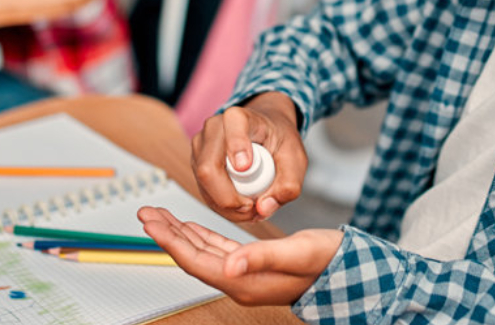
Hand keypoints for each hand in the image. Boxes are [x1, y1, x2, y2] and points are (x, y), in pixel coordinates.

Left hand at [138, 206, 341, 305]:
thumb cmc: (327, 262)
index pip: (195, 260)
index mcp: (244, 281)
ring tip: (159, 215)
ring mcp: (244, 274)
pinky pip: (217, 249)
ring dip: (179, 232)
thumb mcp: (297, 254)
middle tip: (145, 213)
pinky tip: (190, 226)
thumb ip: (261, 258)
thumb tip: (228, 266)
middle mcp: (238, 280)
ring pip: (201, 251)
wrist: (349, 271)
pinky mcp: (251, 264)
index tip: (150, 223)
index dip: (170, 241)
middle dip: (167, 234)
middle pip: (191, 256)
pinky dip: (200, 235)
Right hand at [192, 93, 305, 221]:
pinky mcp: (196, 163)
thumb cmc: (279, 141)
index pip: (233, 127)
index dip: (237, 147)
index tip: (245, 167)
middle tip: (254, 209)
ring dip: (227, 206)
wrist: (265, 132)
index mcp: (241, 118)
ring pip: (204, 184)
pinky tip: (239, 206)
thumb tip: (263, 208)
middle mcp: (214, 128)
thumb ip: (289, 185)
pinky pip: (203, 191)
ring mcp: (201, 146)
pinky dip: (221, 206)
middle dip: (230, 199)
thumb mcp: (296, 159)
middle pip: (209, 168)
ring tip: (251, 209)